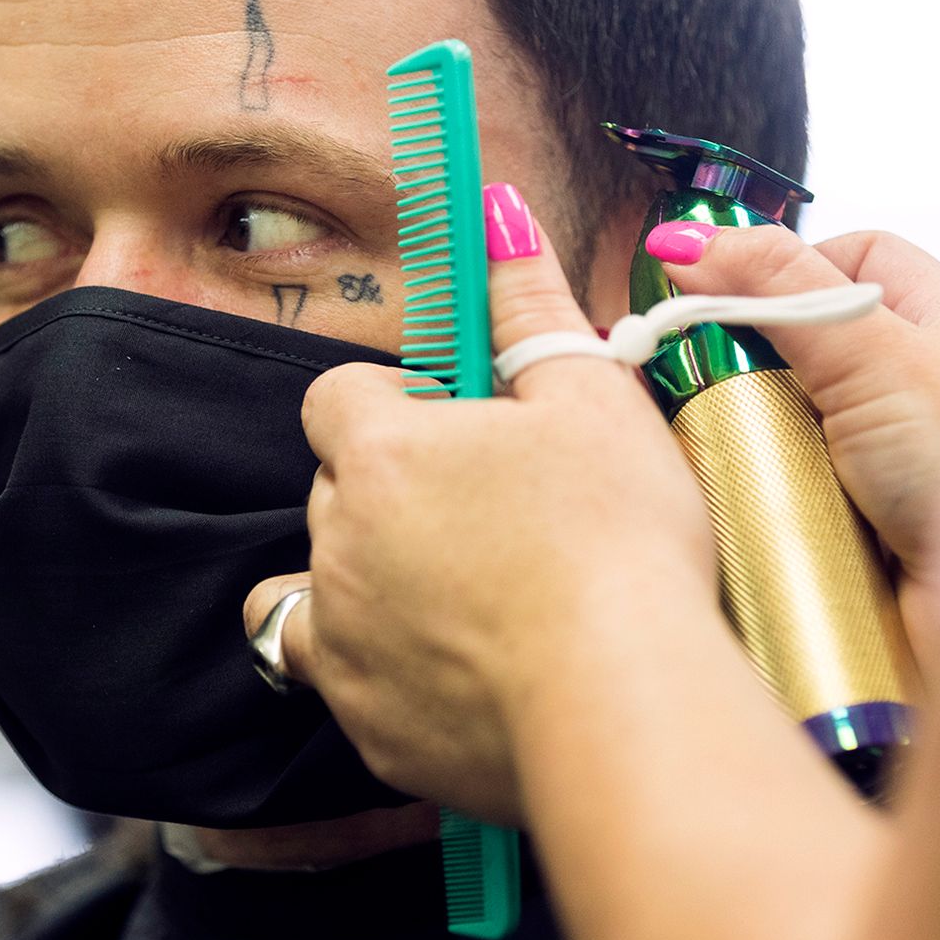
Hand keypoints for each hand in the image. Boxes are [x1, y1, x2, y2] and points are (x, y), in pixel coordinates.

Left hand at [245, 188, 719, 821]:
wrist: (624, 701)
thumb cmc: (617, 541)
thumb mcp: (592, 397)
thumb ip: (529, 304)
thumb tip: (497, 212)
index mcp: (380, 453)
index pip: (336, 397)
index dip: (394, 404)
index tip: (455, 428)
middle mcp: (337, 541)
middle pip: (332, 490)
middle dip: (389, 491)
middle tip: (488, 512)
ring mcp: (343, 640)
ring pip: (315, 589)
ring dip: (364, 580)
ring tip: (451, 593)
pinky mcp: (367, 727)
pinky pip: (342, 680)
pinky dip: (380, 668)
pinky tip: (456, 668)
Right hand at [650, 221, 939, 594]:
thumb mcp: (873, 352)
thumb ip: (780, 289)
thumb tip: (687, 238)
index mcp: (937, 326)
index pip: (853, 257)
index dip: (786, 265)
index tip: (724, 294)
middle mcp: (914, 390)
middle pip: (801, 348)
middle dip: (748, 365)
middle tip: (700, 382)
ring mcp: (884, 467)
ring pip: (783, 429)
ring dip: (749, 442)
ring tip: (723, 456)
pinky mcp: (856, 534)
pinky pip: (783, 502)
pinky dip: (757, 504)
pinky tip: (743, 515)